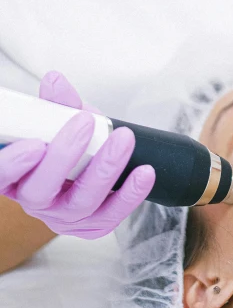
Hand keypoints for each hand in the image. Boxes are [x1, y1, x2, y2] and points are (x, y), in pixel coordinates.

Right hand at [0, 71, 154, 238]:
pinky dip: (130, 194)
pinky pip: (110, 215)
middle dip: (64, 156)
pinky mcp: (91, 226)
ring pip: (80, 203)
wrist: (85, 167)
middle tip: (84, 122)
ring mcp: (62, 217)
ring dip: (105, 169)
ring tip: (123, 140)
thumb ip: (56, 104)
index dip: (13, 164)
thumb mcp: (57, 121)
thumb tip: (56, 81)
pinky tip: (144, 172)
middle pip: (41, 190)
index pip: (2, 175)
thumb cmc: (62, 142)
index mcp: (13, 176)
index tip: (35, 144)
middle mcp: (33, 201)